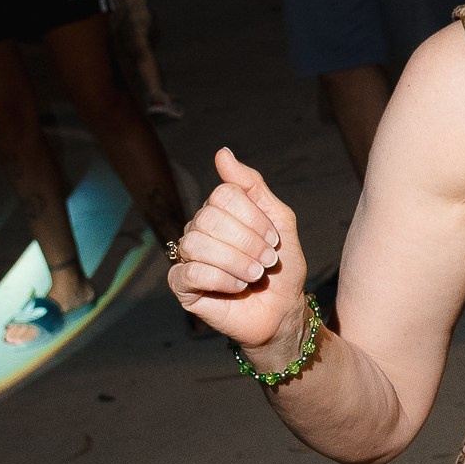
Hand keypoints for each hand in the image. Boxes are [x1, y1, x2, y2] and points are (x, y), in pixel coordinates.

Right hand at [168, 148, 310, 360]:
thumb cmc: (281, 268)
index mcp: (219, 210)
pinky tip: (236, 287)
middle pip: (209, 217)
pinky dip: (221, 279)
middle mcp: (199, 229)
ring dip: (236, 261)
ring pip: (196, 243)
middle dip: (248, 242)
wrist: (282, 311)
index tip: (273, 240)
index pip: (224, 194)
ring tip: (254, 276)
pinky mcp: (182, 286)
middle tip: (266, 261)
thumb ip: (252, 186)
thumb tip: (222, 152)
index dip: (254, 218)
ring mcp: (187, 256)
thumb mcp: (279, 220)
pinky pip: (191, 272)